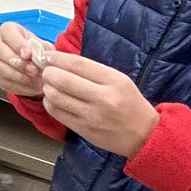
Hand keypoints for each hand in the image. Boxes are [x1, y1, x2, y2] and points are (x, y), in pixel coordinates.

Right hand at [0, 23, 47, 97]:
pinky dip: (18, 85)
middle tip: (33, 70)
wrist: (28, 63)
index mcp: (8, 30)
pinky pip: (3, 81)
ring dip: (19, 76)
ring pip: (0, 68)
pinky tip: (30, 85)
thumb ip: (43, 49)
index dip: (17, 44)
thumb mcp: (41, 45)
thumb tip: (43, 56)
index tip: (28, 54)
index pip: (7, 32)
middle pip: (0, 50)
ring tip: (35, 79)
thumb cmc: (33, 50)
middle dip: (18, 63)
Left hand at [38, 51, 160, 157]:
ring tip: (49, 85)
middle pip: (62, 80)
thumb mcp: (119, 80)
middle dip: (48, 72)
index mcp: (114, 81)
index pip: (78, 64)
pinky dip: (49, 103)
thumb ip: (93, 71)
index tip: (48, 55)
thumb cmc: (130, 103)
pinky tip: (53, 99)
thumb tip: (63, 61)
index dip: (58, 58)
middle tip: (46, 71)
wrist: (144, 135)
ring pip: (55, 97)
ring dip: (47, 88)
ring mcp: (91, 116)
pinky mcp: (83, 130)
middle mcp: (102, 98)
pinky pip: (56, 113)